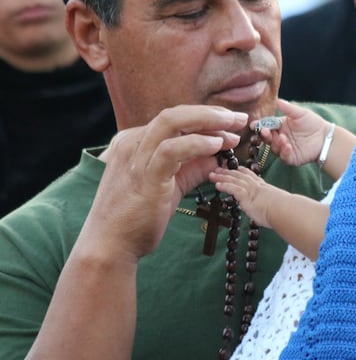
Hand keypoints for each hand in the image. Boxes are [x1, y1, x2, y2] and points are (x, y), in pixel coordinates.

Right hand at [78, 105, 247, 262]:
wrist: (111, 246)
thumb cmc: (138, 217)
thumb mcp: (170, 184)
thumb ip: (192, 167)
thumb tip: (218, 156)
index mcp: (135, 142)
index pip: (175, 120)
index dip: (206, 119)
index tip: (231, 125)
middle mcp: (133, 143)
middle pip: (175, 114)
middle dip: (211, 113)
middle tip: (239, 119)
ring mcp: (136, 157)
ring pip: (172, 122)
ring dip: (208, 122)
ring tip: (233, 129)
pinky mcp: (144, 175)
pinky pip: (171, 149)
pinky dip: (196, 143)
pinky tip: (216, 146)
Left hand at [209, 166, 287, 227]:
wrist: (283, 209)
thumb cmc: (283, 209)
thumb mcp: (276, 204)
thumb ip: (269, 205)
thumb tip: (269, 212)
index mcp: (263, 187)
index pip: (251, 176)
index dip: (243, 171)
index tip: (237, 167)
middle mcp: (256, 186)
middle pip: (240, 176)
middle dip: (228, 172)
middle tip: (219, 168)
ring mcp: (250, 190)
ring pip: (234, 180)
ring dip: (222, 177)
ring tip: (213, 175)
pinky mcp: (246, 195)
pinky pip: (233, 188)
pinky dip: (225, 185)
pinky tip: (217, 185)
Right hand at [255, 98, 330, 165]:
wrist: (325, 137)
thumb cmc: (313, 123)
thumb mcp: (300, 113)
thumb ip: (288, 108)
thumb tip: (277, 100)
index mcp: (279, 126)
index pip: (266, 126)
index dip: (260, 126)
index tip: (254, 124)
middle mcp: (279, 138)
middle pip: (267, 138)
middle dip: (265, 135)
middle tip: (266, 132)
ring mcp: (284, 149)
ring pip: (274, 148)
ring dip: (275, 143)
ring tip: (282, 138)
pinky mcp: (291, 158)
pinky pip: (284, 157)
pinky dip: (284, 152)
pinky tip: (287, 146)